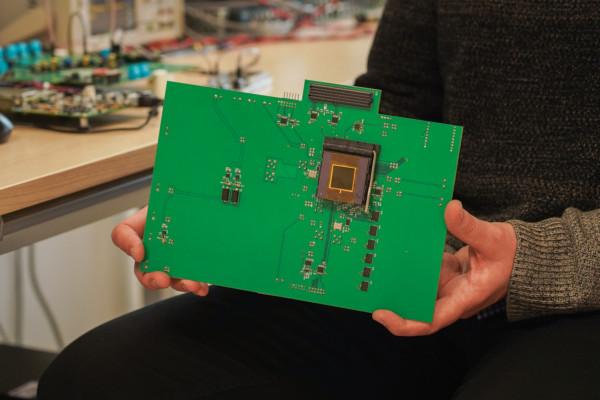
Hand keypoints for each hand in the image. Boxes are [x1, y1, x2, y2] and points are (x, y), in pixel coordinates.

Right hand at [111, 206, 208, 295]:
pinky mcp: (187, 267)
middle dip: (153, 278)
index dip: (128, 245)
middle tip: (163, 279)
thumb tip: (156, 223)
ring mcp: (169, 261)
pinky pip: (189, 280)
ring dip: (180, 284)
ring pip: (169, 279)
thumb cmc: (178, 201)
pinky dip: (196, 285)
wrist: (199, 203)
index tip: (140, 252)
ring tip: (193, 284)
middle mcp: (150, 249)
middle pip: (143, 270)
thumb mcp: (166, 197)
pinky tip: (203, 288)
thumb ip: (160, 203)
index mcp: (140, 229)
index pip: (122, 235)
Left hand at [373, 200, 515, 335]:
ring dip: (398, 279)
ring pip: (417, 289)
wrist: (525, 255)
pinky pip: (423, 273)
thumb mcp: (493, 239)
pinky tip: (394, 250)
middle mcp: (452, 298)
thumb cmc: (514, 254)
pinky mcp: (446, 274)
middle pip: (416, 308)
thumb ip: (470, 226)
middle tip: (366, 284)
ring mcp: (448, 286)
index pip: (429, 322)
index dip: (403, 323)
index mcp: (463, 299)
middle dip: (392, 299)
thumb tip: (450, 209)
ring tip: (373, 265)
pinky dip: (410, 263)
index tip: (380, 314)